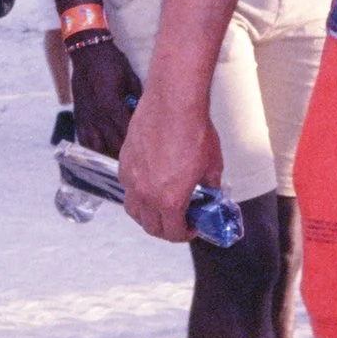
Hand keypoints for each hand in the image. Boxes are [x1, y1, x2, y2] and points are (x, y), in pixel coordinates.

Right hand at [69, 39, 140, 157]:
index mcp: (112, 106)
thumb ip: (137, 99)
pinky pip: (83, 139)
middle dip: (125, 153)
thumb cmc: (113, 63)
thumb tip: (146, 115)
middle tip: (137, 156)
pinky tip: (102, 149)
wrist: (88, 52)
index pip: (127, 134)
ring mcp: (86, 117)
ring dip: (107, 153)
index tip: (147, 150)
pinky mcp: (78, 116)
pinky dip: (92, 148)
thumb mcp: (132, 78)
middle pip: (112, 145)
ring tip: (118, 156)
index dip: (137, 145)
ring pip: (95, 147)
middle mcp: (98, 115)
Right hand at [117, 85, 224, 244]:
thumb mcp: (212, 164)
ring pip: (134, 210)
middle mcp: (146, 193)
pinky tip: (150, 181)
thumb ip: (210, 185)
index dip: (184, 235)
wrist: (173, 102)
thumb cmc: (193, 129)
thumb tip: (211, 191)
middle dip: (166, 229)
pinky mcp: (124, 161)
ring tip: (161, 206)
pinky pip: (127, 186)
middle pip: (150, 227)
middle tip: (178, 220)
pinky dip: (137, 191)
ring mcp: (132, 177)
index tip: (191, 227)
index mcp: (169, 199)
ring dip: (147, 214)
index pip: (172, 233)